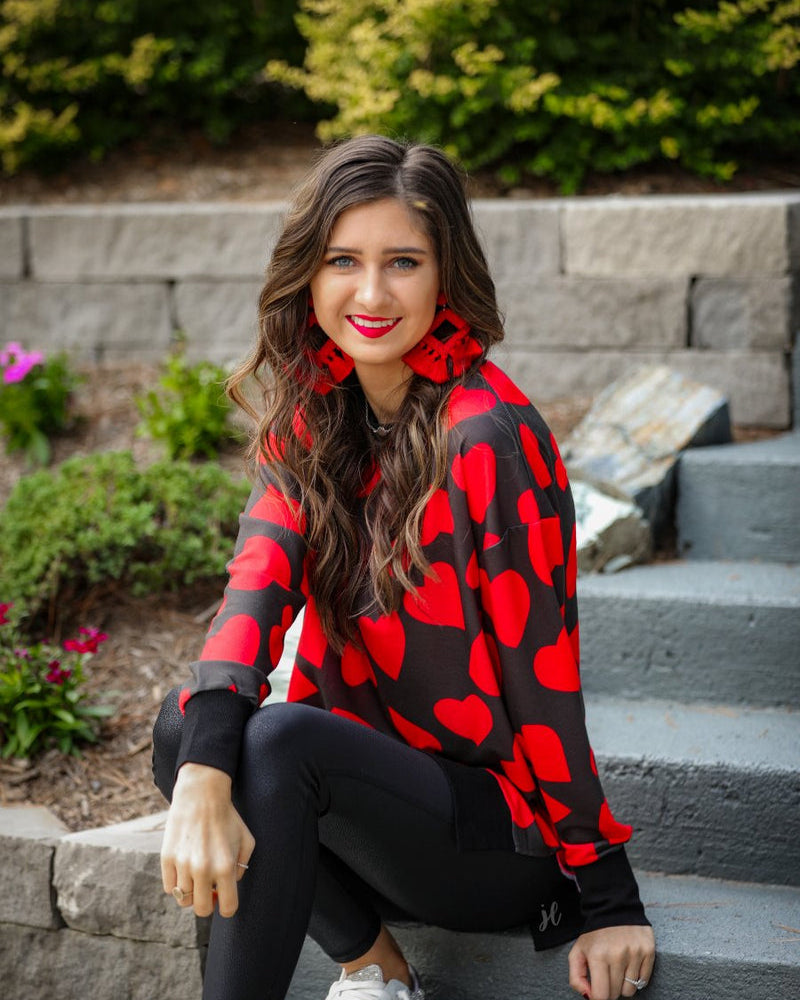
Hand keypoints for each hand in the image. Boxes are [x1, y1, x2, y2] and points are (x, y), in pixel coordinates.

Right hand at [160, 762, 254, 918]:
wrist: (201, 796)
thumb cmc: (227, 819)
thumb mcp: (246, 841)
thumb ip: (242, 868)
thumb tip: (228, 887)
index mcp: (225, 867)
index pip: (228, 908)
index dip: (227, 907)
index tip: (225, 900)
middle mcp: (203, 869)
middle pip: (202, 910)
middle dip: (207, 903)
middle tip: (209, 889)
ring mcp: (182, 865)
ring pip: (183, 900)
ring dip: (191, 892)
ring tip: (196, 876)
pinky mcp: (166, 859)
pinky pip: (169, 888)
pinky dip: (176, 883)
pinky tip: (184, 868)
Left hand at [568, 924, 655, 998]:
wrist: (614, 906)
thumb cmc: (595, 933)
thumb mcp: (578, 951)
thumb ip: (576, 977)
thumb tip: (588, 996)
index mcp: (597, 955)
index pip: (601, 995)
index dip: (598, 996)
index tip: (598, 989)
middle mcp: (617, 955)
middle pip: (616, 993)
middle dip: (610, 988)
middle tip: (607, 975)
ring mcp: (635, 953)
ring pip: (631, 990)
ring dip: (624, 984)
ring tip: (618, 968)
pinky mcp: (648, 950)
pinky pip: (644, 980)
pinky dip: (636, 977)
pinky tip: (629, 964)